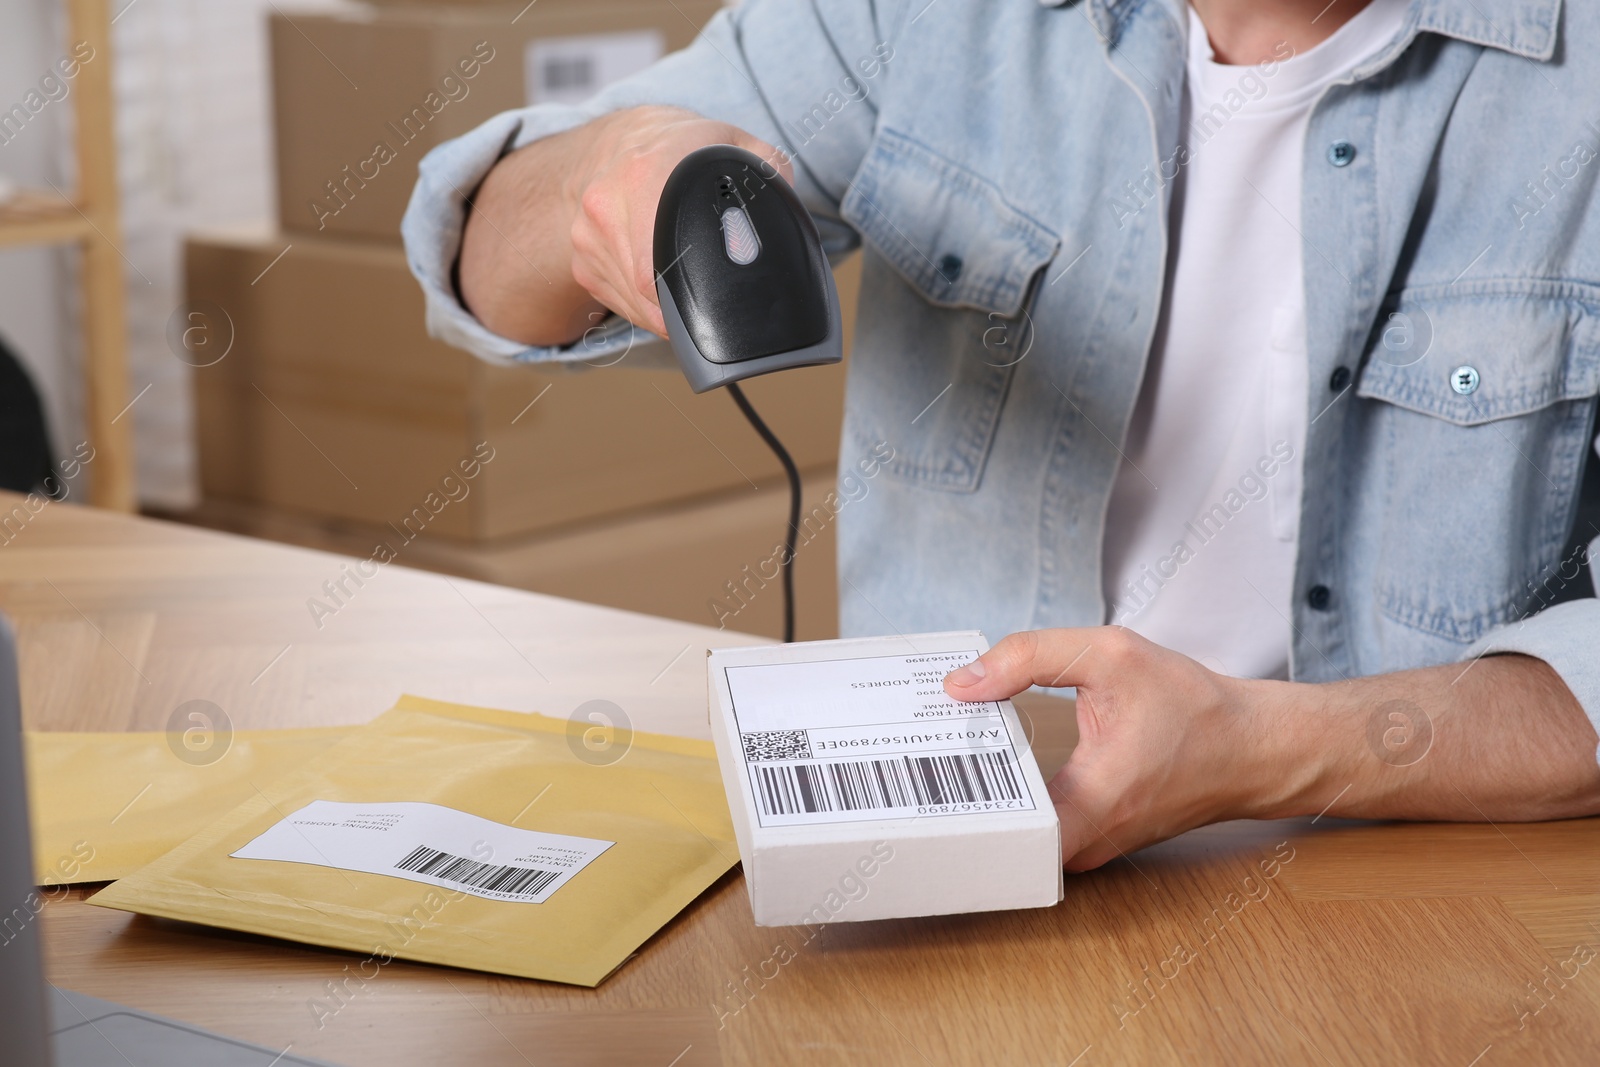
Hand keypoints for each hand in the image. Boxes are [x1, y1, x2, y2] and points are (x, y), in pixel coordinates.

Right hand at [566, 106, 792, 336]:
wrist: (627, 139)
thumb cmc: (690, 149)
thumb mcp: (738, 145)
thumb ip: (771, 174)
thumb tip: (787, 215)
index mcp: (645, 173)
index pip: (656, 264)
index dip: (687, 297)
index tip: (712, 308)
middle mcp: (606, 205)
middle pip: (647, 292)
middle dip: (687, 308)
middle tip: (716, 304)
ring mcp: (587, 237)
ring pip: (634, 305)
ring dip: (666, 310)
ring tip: (691, 282)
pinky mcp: (582, 262)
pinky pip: (620, 304)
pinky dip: (647, 306)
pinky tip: (664, 279)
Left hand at [943, 627, 1281, 870]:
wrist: (1253, 748)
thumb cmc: (1193, 706)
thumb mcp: (1110, 655)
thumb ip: (1029, 658)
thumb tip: (962, 682)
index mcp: (1091, 802)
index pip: (999, 828)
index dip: (954, 795)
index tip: (923, 757)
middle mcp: (1086, 841)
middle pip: (995, 830)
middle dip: (955, 787)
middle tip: (920, 740)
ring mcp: (1089, 848)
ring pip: (1014, 831)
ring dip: (982, 790)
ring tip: (945, 744)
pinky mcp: (1092, 840)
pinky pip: (1037, 825)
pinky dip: (1011, 793)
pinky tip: (987, 756)